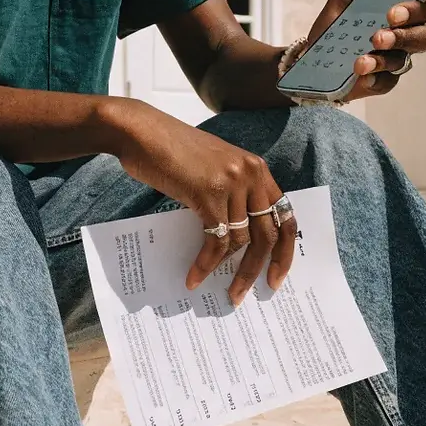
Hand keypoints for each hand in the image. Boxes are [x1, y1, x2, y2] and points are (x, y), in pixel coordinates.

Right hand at [110, 100, 297, 306]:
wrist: (141, 133)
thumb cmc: (171, 153)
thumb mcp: (213, 170)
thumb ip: (231, 196)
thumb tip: (236, 241)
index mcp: (256, 169)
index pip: (284, 215)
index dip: (284, 250)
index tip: (276, 275)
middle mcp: (251, 174)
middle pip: (267, 233)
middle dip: (259, 268)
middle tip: (248, 293)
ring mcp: (232, 182)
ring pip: (243, 241)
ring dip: (233, 272)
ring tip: (224, 292)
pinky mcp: (209, 192)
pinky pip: (216, 240)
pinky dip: (206, 264)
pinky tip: (195, 277)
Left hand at [302, 0, 425, 101]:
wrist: (311, 59)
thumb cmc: (337, 25)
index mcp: (404, 10)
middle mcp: (407, 35)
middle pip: (424, 32)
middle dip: (409, 24)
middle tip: (390, 16)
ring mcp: (396, 60)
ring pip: (406, 57)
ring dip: (389, 49)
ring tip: (369, 45)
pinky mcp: (383, 82)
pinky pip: (387, 82)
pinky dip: (375, 76)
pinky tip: (361, 72)